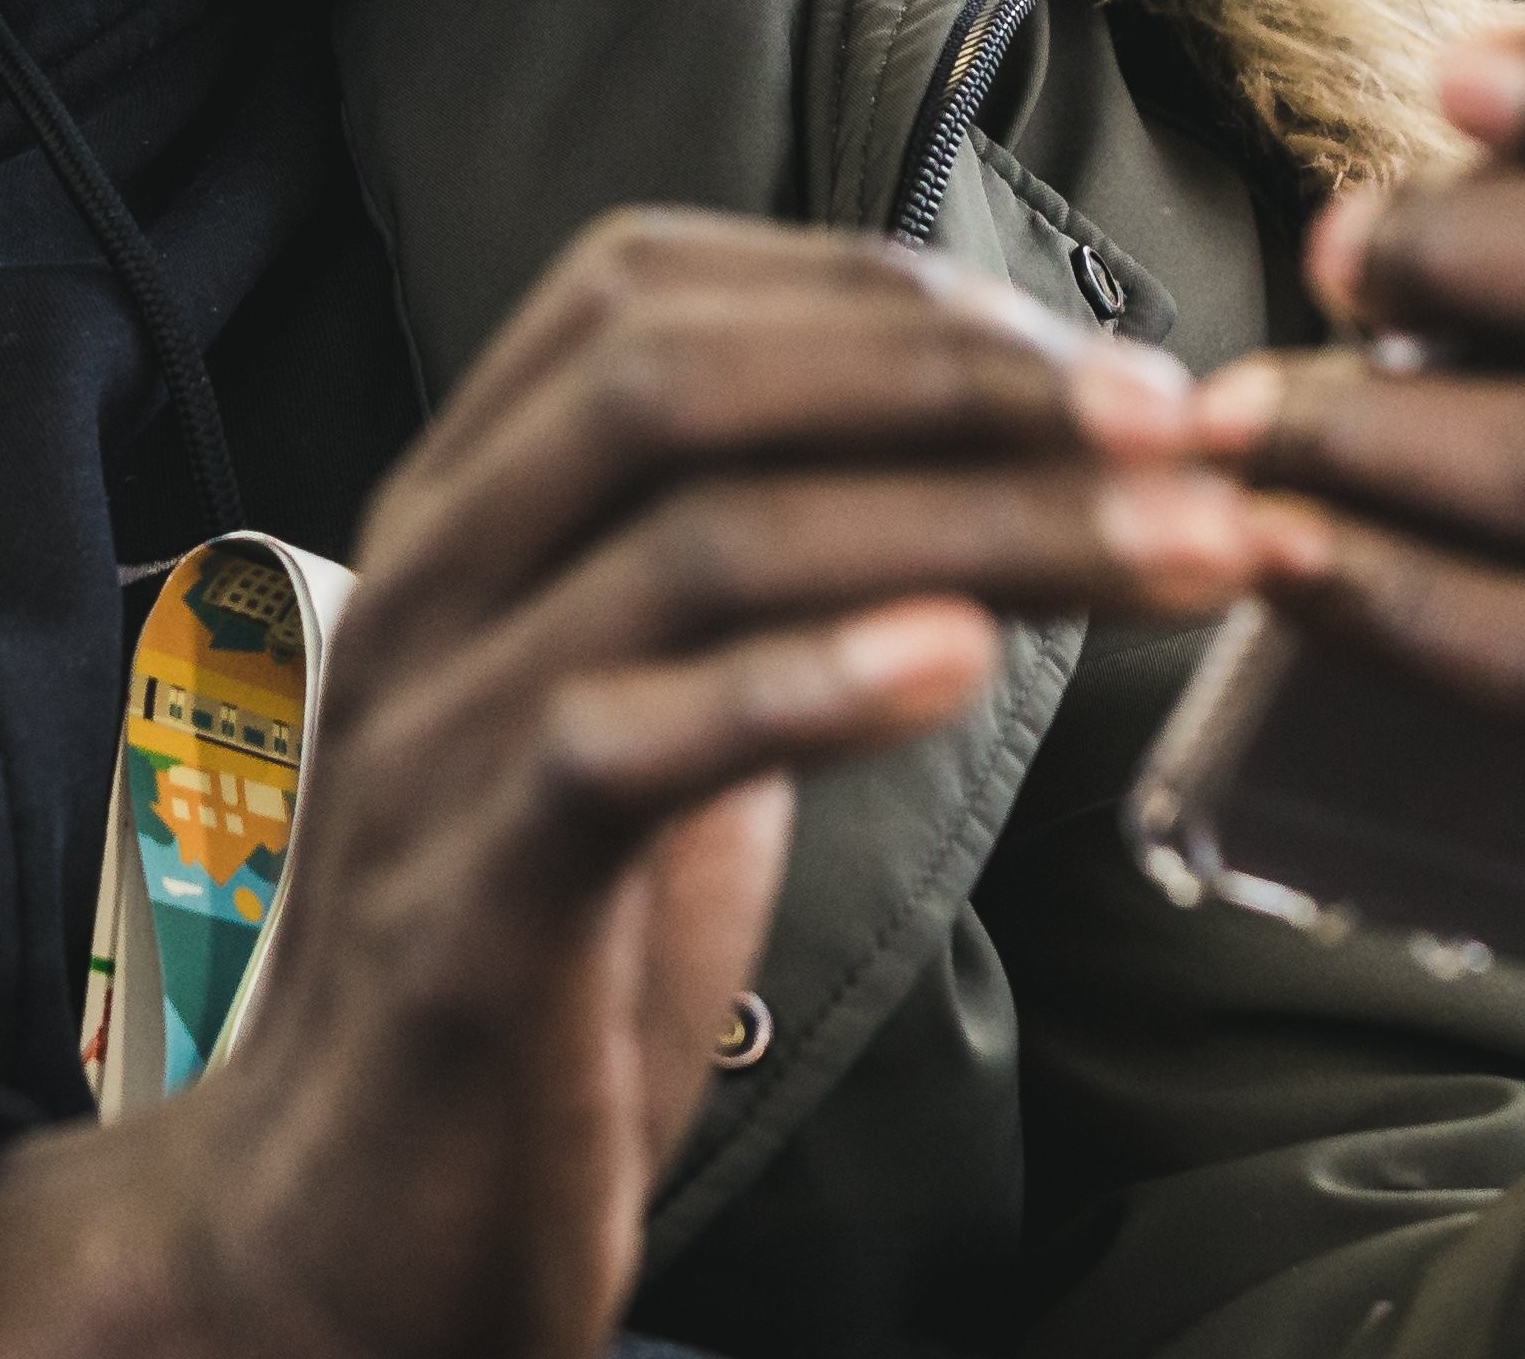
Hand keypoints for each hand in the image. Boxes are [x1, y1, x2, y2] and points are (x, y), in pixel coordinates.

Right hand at [0, 211, 1258, 1358]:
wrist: (350, 1234)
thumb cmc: (546, 961)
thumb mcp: (653, 718)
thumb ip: (759, 580)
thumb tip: (989, 453)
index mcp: (461, 509)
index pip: (649, 290)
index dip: (884, 295)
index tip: (1099, 355)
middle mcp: (424, 582)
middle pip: (680, 383)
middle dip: (950, 380)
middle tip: (1174, 424)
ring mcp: (426, 738)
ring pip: (693, 546)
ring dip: (968, 528)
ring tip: (1169, 551)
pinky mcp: (459, 908)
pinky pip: (617, 744)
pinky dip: (803, 686)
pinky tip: (961, 667)